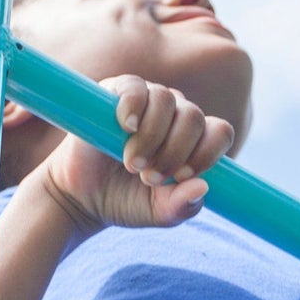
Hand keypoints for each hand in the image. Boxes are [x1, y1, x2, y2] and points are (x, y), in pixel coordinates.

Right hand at [38, 76, 234, 234]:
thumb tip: (202, 186)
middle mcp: (174, 116)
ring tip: (133, 163)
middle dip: (175, 150)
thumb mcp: (158, 213)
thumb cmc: (125, 201)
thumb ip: (182, 206)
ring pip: (167, 99)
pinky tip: (126, 127)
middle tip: (150, 177)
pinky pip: (135, 86)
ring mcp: (147, 101)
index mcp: (192, 140)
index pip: (219, 131)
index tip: (182, 176)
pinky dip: (133, 106)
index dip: (207, 152)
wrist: (81, 198)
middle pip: (194, 117)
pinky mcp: (116, 92)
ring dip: (152, 136)